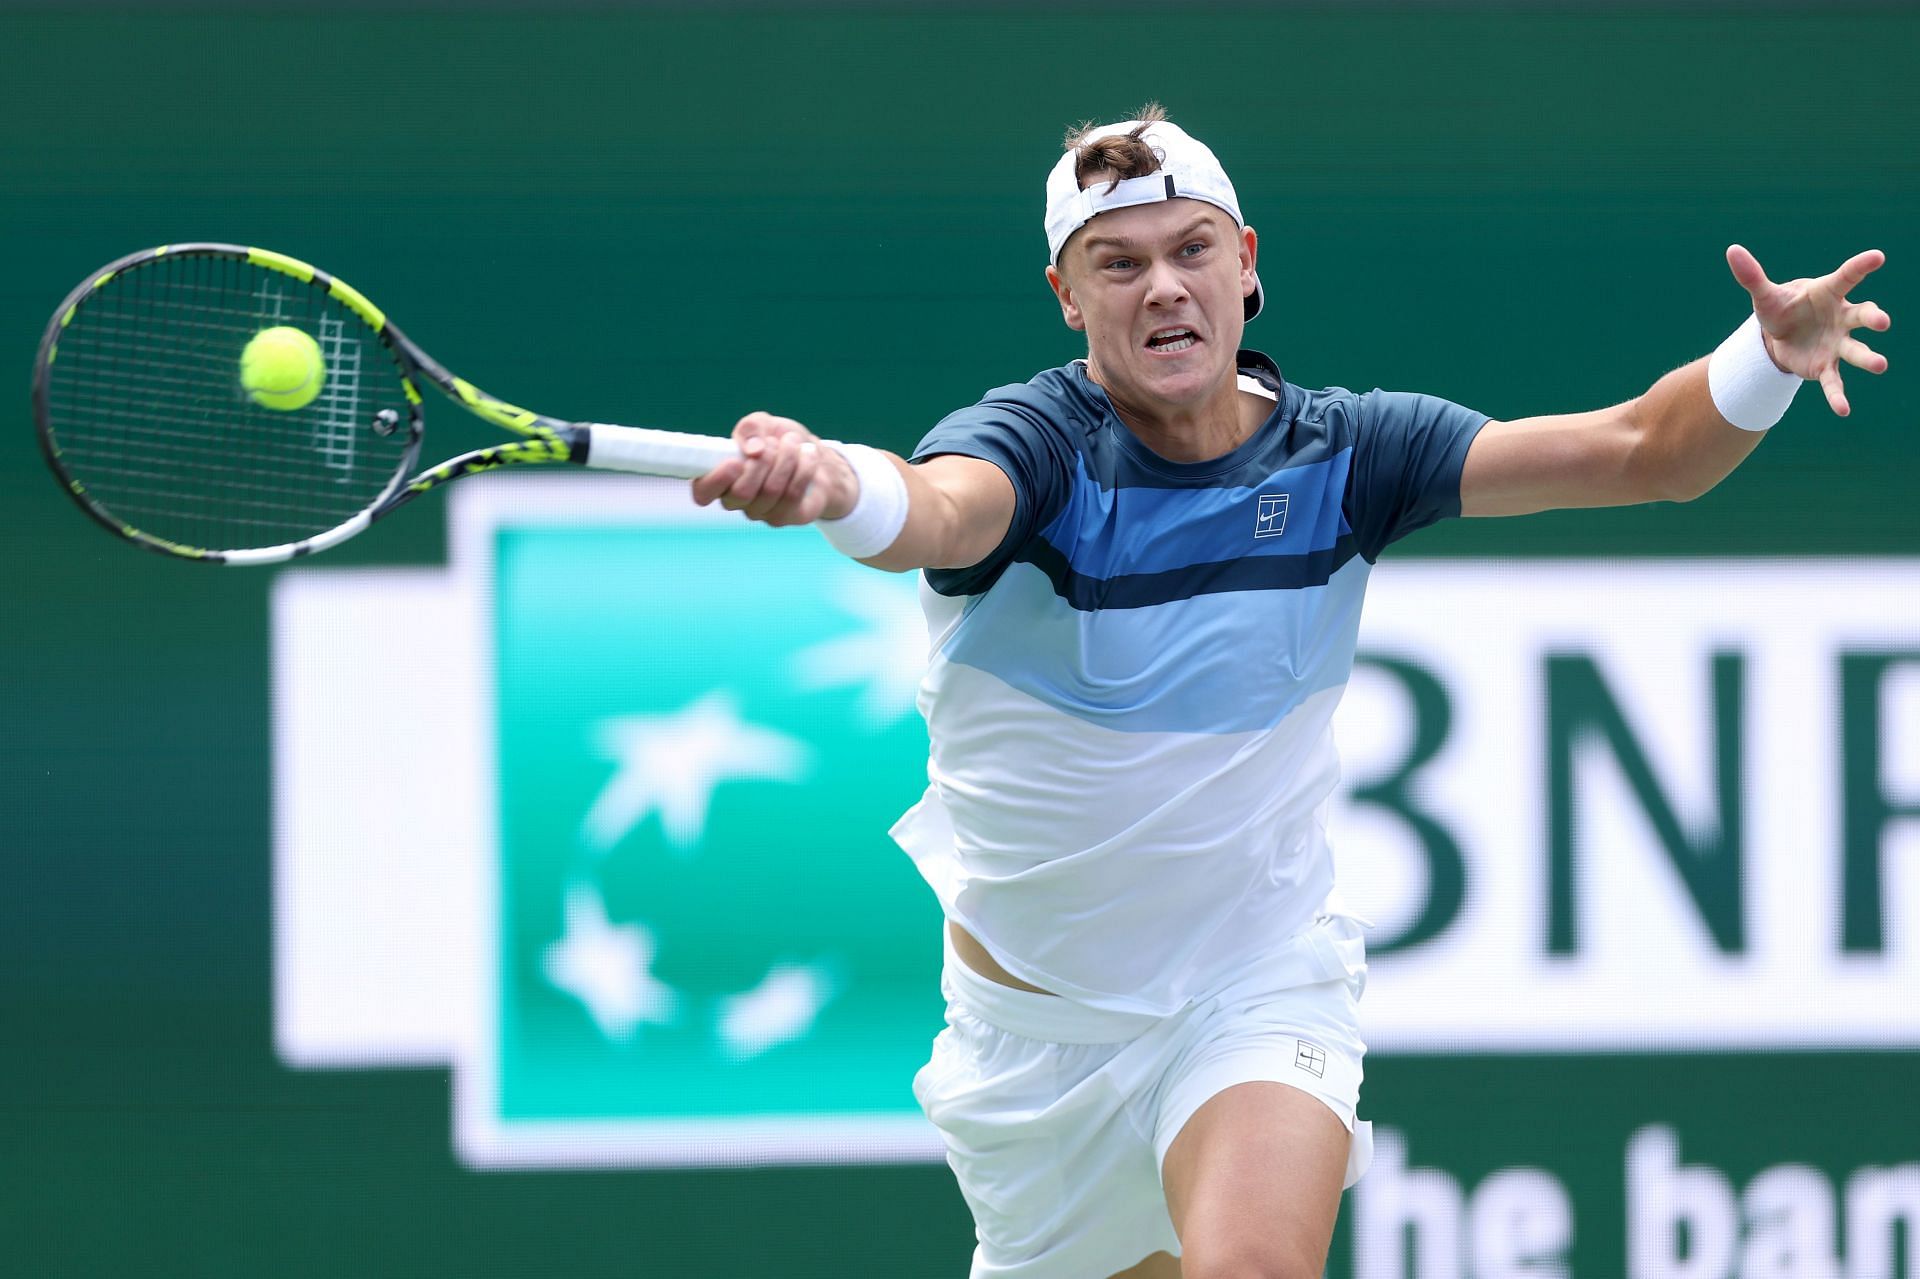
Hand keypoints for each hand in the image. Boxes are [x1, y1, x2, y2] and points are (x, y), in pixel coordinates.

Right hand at [689, 411, 856, 524]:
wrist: (812, 455)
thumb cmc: (779, 440)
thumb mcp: (762, 424)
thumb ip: (750, 428)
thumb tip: (752, 449)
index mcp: (720, 477)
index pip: (703, 492)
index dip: (716, 480)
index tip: (735, 462)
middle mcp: (735, 500)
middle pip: (742, 492)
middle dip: (763, 460)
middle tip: (774, 444)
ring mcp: (759, 512)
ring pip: (770, 491)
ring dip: (786, 459)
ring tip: (793, 443)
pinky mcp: (783, 517)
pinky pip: (792, 495)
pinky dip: (804, 468)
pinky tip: (808, 454)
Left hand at [1727, 245, 1890, 416]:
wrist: (1778, 336)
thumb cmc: (1780, 308)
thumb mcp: (1763, 295)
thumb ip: (1751, 276)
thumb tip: (1732, 250)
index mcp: (1828, 293)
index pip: (1846, 277)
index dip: (1861, 266)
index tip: (1877, 257)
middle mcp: (1841, 317)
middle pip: (1862, 315)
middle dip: (1873, 317)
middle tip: (1883, 322)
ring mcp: (1837, 343)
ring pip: (1856, 350)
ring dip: (1868, 358)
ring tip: (1881, 365)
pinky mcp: (1826, 367)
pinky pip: (1835, 382)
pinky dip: (1838, 396)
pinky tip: (1844, 411)